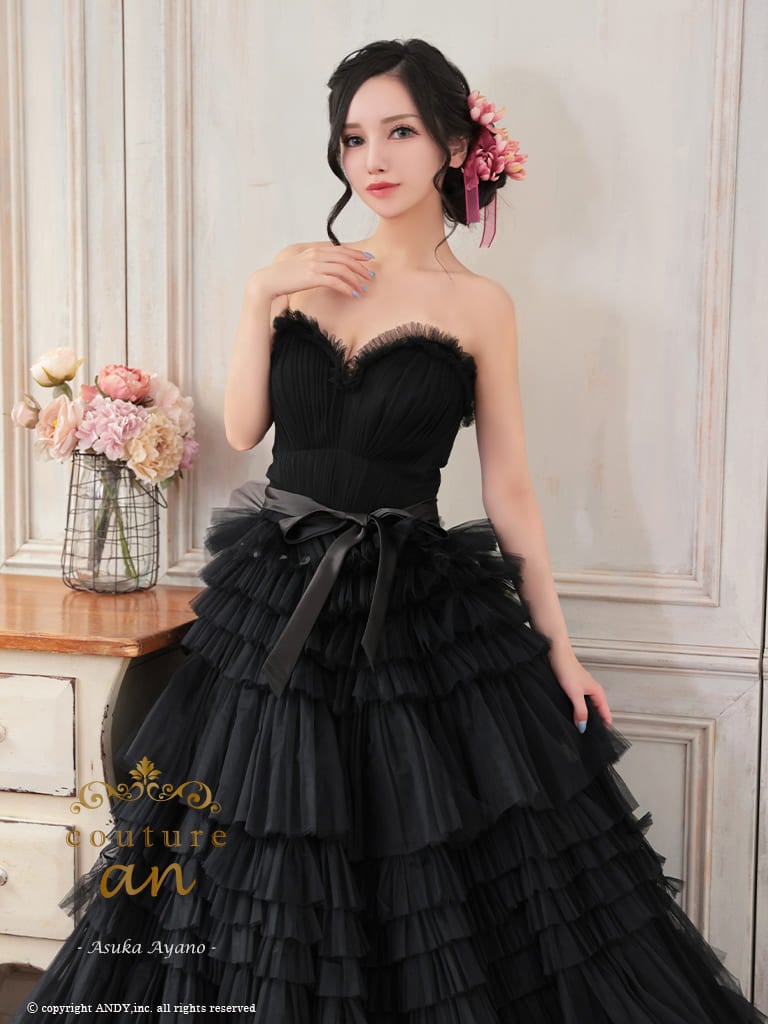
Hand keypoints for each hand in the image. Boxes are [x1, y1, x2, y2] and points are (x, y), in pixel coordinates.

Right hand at [251, 243, 375, 301]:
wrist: (269, 280)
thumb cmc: (285, 276)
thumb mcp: (302, 265)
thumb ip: (315, 263)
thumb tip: (329, 270)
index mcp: (315, 250)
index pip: (341, 250)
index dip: (357, 254)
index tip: (369, 259)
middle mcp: (316, 255)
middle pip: (345, 258)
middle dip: (361, 267)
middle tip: (370, 276)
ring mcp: (314, 265)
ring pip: (342, 269)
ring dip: (355, 279)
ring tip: (363, 288)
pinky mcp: (312, 277)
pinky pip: (335, 281)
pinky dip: (346, 287)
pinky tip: (352, 294)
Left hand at [549, 651, 612, 731]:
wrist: (556, 654)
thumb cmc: (567, 670)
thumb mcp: (575, 694)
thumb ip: (580, 711)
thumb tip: (584, 727)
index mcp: (598, 693)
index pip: (605, 714)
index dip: (603, 726)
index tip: (598, 738)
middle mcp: (592, 692)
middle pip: (597, 712)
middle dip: (593, 724)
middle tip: (586, 737)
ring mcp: (583, 691)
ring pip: (587, 708)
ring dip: (584, 717)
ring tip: (578, 729)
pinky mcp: (574, 689)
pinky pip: (579, 704)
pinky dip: (576, 711)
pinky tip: (570, 716)